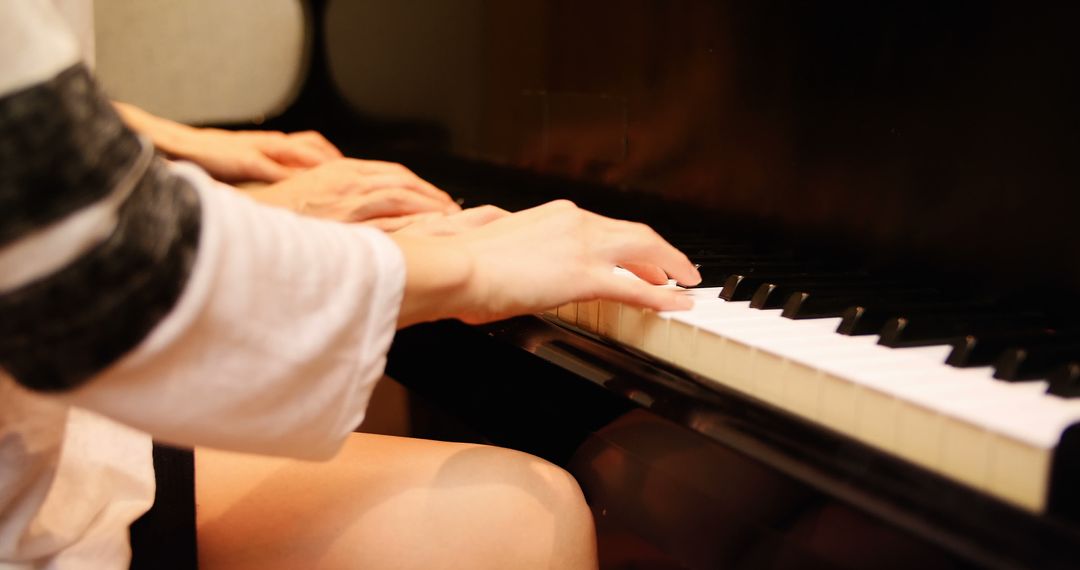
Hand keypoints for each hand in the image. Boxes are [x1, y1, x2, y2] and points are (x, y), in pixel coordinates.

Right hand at [113, 101, 341, 181]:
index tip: (354, 173)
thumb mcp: (243, 164)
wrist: (174, 145)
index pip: (311, 146)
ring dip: (324, 166)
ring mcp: (257, 148)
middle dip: (339, 162)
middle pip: (314, 146)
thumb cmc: (207, 158)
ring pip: (301, 152)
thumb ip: (264, 172)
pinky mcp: (244, 157)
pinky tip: (308, 189)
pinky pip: (275, 166)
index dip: (333, 159)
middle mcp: (269, 142)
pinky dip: (294, 177)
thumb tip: (285, 191)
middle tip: (361, 178)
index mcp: (268, 143)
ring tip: (345, 183)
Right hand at [248, 159, 460, 222]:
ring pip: (401, 198)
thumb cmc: (272, 215)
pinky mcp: (343, 223)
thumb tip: (361, 208)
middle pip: (403, 183)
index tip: (435, 199)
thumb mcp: (308, 193)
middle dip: (432, 196)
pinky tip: (430, 233)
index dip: (419, 186)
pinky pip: (388, 221)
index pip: (392, 174)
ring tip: (449, 222)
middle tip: (452, 211)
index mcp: (339, 171)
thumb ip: (337, 194)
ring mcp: (346, 201)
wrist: (244, 224)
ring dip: (430, 208)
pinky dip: (413, 224)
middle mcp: (347, 181)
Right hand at [390, 200, 701, 326]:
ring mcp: (582, 248)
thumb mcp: (501, 248)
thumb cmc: (466, 264)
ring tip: (684, 283)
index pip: (605, 226)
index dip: (629, 243)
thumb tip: (523, 267)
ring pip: (642, 253)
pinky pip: (634, 288)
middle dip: (660, 253)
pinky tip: (676, 303)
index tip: (638, 256)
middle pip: (634, 234)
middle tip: (675, 269)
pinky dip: (661, 296)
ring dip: (668, 268)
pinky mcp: (583, 277)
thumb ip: (523, 251)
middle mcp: (574, 222)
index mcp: (554, 215)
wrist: (456, 267)